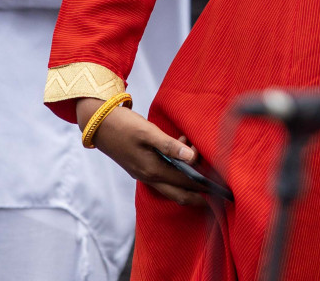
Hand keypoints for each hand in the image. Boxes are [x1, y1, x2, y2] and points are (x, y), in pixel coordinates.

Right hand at [76, 98, 210, 206]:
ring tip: (201, 157)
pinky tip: (183, 149)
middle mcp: (149, 177)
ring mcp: (144, 174)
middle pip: (180, 194)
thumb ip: (170, 145)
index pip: (185, 183)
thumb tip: (192, 157)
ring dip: (188, 178)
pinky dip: (177, 169)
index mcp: (152, 170)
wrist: (98, 124)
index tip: (221, 186)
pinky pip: (164, 176)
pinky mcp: (141, 168)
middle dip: (200, 195)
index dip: (204, 185)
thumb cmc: (124, 125)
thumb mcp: (148, 132)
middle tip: (219, 193)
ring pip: (172, 185)